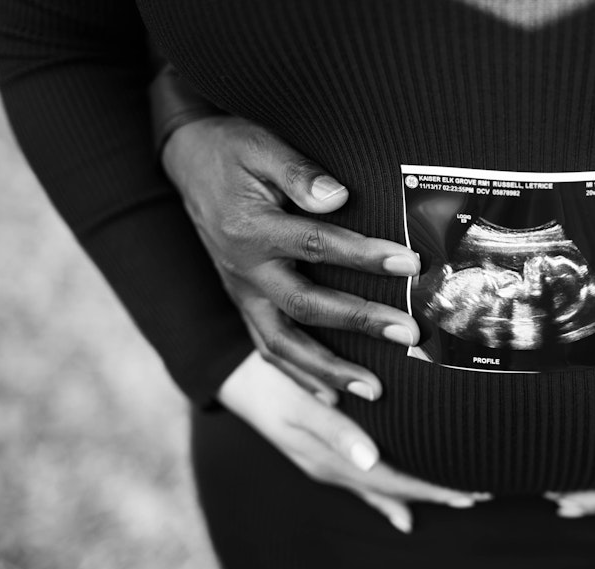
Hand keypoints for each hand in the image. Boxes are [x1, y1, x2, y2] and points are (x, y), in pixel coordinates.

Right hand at [163, 116, 420, 400]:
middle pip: (306, 306)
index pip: (318, 245)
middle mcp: (245, 269)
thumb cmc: (231, 149)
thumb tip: (337, 197)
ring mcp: (241, 292)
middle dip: (361, 322)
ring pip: (283, 344)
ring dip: (329, 371)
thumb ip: (298, 172)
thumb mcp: (260, 145)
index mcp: (251, 228)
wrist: (184, 159)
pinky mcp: (242, 303)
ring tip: (375, 391)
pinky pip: (267, 349)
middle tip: (409, 334)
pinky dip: (298, 377)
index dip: (366, 256)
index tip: (410, 264)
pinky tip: (331, 397)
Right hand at [218, 351, 487, 532]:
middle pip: (393, 488)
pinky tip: (402, 516)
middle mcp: (331, 469)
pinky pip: (362, 482)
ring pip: (381, 487)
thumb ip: (333, 430)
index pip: (395, 482)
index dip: (434, 488)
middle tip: (481, 494)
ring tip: (454, 500)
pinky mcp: (321, 451)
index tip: (474, 491)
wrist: (231, 371)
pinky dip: (386, 497)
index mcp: (330, 460)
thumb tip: (370, 460)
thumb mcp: (298, 403)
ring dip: (416, 493)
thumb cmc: (269, 379)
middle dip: (436, 491)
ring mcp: (325, 463)